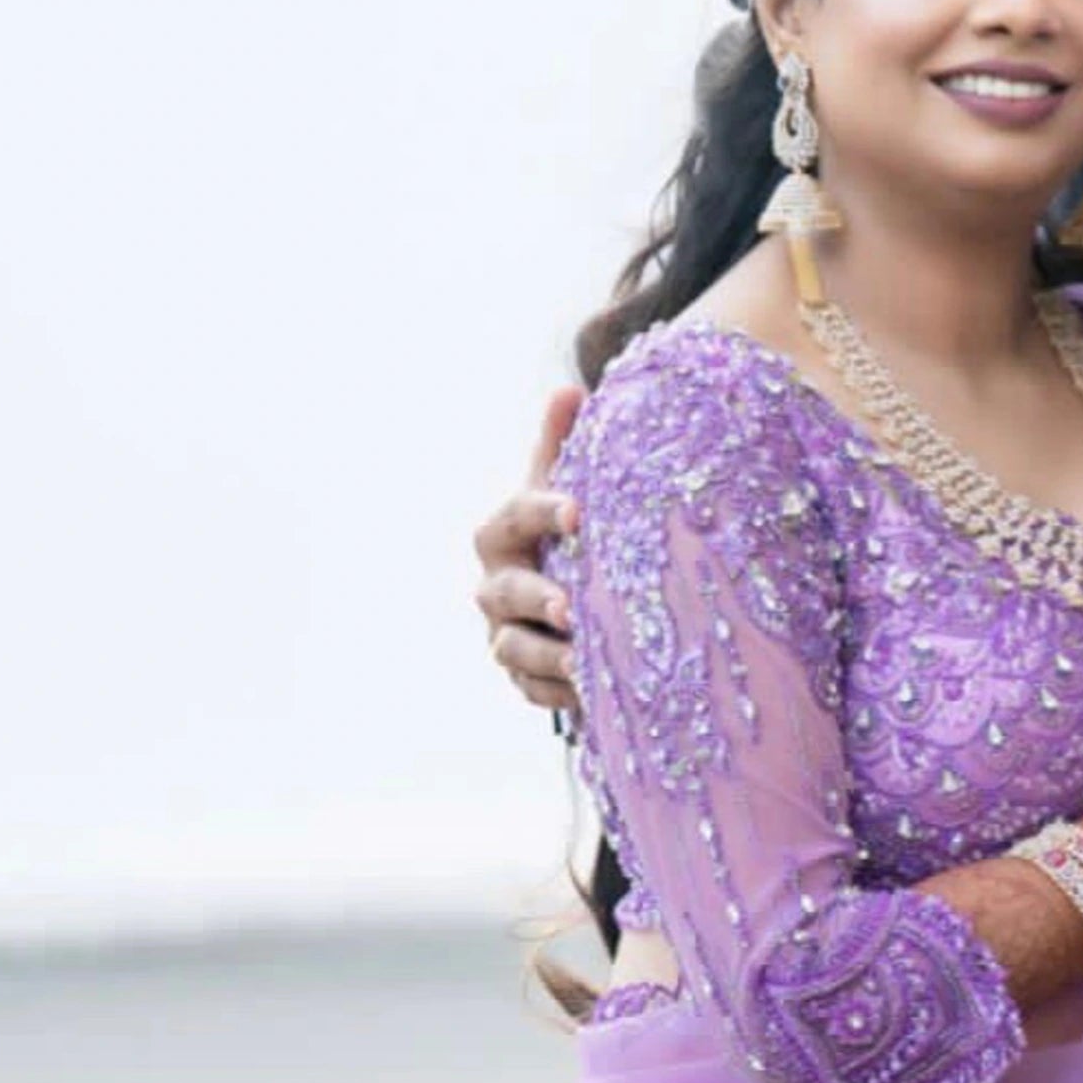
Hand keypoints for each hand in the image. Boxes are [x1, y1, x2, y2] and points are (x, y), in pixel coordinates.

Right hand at [477, 386, 583, 719]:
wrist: (571, 603)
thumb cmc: (570, 536)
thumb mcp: (568, 490)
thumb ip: (562, 447)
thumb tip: (567, 390)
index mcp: (504, 532)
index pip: (514, 515)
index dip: (542, 511)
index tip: (579, 512)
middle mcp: (495, 584)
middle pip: (502, 590)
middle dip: (535, 597)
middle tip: (571, 607)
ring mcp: (504, 634)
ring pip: (511, 647)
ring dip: (546, 655)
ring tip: (583, 662)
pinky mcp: (522, 677)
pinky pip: (532, 689)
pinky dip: (558, 692)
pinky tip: (588, 692)